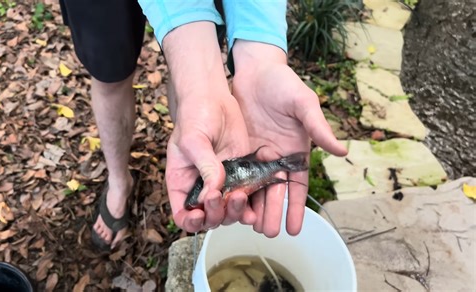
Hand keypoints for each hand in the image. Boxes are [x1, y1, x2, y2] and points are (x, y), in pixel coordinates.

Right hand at [165, 93, 258, 232]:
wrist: (214, 99)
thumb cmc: (194, 116)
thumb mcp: (193, 141)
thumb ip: (205, 166)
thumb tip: (214, 191)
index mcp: (182, 183)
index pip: (183, 215)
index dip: (191, 221)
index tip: (200, 214)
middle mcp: (201, 187)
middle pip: (209, 218)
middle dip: (216, 214)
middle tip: (221, 197)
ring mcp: (222, 183)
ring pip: (228, 212)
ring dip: (234, 211)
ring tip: (239, 196)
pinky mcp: (241, 175)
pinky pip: (246, 198)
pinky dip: (250, 206)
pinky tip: (253, 204)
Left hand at [231, 41, 347, 236]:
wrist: (255, 70)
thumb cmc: (284, 84)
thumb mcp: (304, 104)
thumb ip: (319, 128)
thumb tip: (343, 151)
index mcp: (296, 152)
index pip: (297, 186)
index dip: (296, 208)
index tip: (295, 230)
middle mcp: (277, 158)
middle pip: (274, 192)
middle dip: (273, 213)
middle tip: (269, 234)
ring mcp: (256, 155)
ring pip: (255, 187)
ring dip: (253, 207)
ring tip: (250, 227)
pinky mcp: (239, 149)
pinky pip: (238, 174)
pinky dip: (236, 189)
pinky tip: (232, 204)